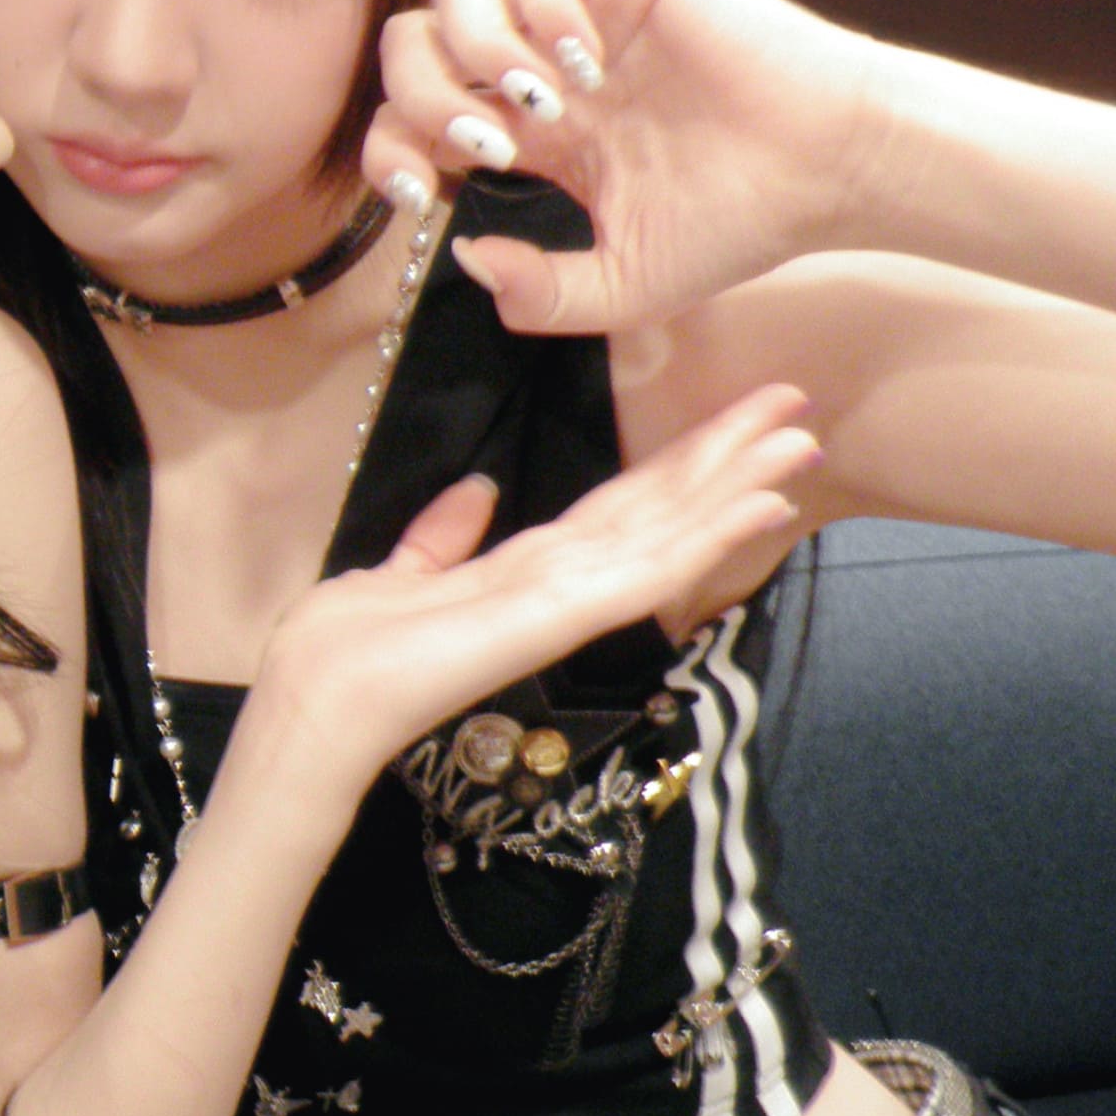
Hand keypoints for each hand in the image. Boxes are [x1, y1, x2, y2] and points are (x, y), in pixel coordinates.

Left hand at [243, 382, 819, 790]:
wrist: (316, 709)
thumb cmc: (345, 653)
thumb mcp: (395, 574)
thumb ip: (443, 538)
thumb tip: (478, 490)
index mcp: (523, 572)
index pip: (615, 507)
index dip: (674, 465)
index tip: (729, 420)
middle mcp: (558, 585)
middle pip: (657, 510)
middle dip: (724, 460)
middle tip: (795, 406)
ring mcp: (565, 602)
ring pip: (668, 532)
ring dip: (734, 485)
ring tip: (799, 440)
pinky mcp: (560, 615)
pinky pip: (647, 569)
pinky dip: (706, 535)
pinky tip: (758, 505)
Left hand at [365, 0, 891, 336]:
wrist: (830, 171)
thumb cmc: (738, 223)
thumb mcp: (622, 284)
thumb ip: (539, 295)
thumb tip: (467, 258)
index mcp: (525, 128)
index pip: (412, 112)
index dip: (390, 148)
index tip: (419, 197)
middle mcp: (539, 61)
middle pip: (415, 42)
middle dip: (422, 99)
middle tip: (490, 153)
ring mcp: (579, 8)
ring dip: (476, 50)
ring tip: (539, 108)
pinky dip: (541, 7)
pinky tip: (587, 65)